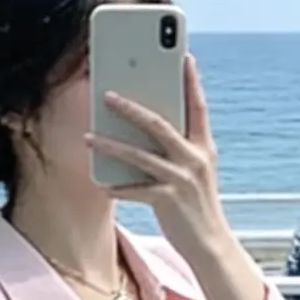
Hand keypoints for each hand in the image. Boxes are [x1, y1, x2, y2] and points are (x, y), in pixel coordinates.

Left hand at [85, 53, 230, 265]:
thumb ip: (179, 147)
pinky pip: (135, 190)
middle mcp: (195, 159)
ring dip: (111, 144)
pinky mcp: (168, 201)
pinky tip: (102, 183)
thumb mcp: (195, 170)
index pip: (198, 106)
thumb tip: (148, 124)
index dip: (191, 81)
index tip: (184, 56)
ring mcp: (182, 180)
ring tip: (89, 136)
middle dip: (131, 108)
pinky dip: (117, 186)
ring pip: (140, 155)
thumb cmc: (196, 203)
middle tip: (106, 93)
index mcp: (204, 147)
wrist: (210, 243)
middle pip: (159, 124)